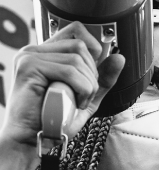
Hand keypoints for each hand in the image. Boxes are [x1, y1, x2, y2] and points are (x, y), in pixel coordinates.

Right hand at [0, 22, 125, 150]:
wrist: (32, 139)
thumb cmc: (54, 120)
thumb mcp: (87, 97)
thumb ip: (103, 79)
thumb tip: (119, 58)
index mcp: (47, 54)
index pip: (76, 30)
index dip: (94, 48)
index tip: (94, 74)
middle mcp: (35, 51)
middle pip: (81, 46)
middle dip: (92, 74)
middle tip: (83, 95)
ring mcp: (30, 56)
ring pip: (77, 60)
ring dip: (87, 86)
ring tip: (76, 102)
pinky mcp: (29, 67)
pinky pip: (69, 71)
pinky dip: (80, 90)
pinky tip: (73, 103)